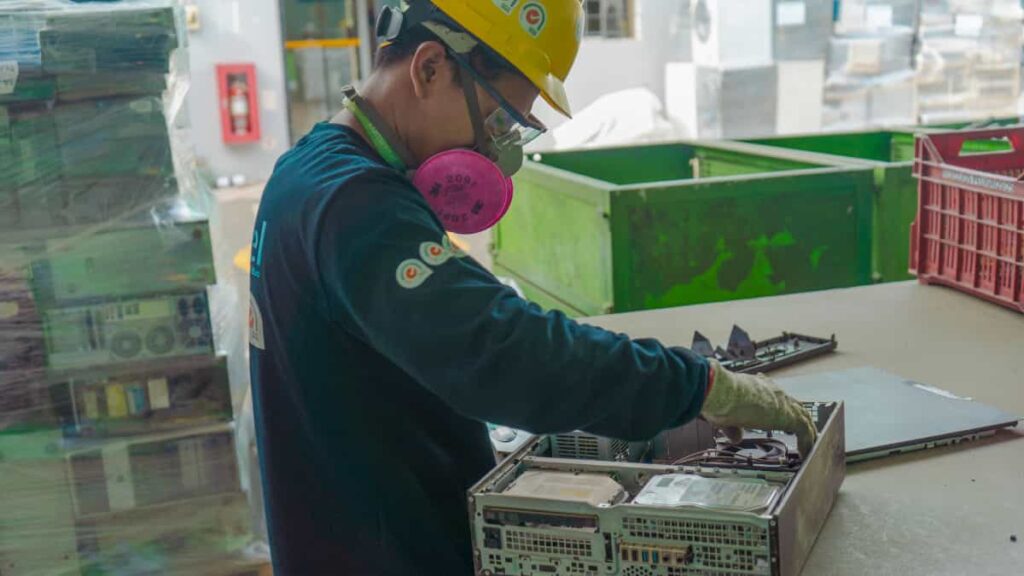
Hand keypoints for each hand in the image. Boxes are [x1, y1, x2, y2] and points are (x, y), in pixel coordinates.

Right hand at [701, 359, 817, 455]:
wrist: (722, 393)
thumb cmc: (719, 399)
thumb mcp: (725, 416)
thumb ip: (733, 428)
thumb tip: (736, 438)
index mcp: (758, 386)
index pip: (774, 395)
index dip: (780, 405)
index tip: (782, 410)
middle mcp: (772, 392)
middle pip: (794, 405)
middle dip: (799, 418)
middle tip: (803, 431)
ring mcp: (782, 402)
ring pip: (803, 417)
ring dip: (807, 431)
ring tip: (809, 445)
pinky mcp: (789, 416)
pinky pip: (805, 431)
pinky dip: (807, 442)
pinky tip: (805, 453)